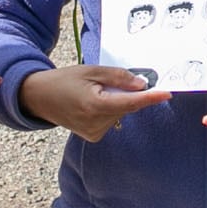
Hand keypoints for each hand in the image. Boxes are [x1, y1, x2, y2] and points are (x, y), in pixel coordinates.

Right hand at [18, 65, 170, 142]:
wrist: (39, 98)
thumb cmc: (64, 80)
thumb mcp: (91, 71)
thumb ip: (118, 77)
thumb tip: (142, 84)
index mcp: (94, 105)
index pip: (130, 102)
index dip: (150, 98)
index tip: (167, 93)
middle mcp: (95, 123)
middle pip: (126, 106)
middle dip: (126, 93)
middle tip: (107, 81)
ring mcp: (94, 133)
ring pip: (120, 113)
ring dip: (116, 101)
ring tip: (93, 93)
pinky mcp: (93, 137)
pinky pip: (111, 120)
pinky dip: (109, 109)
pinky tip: (91, 104)